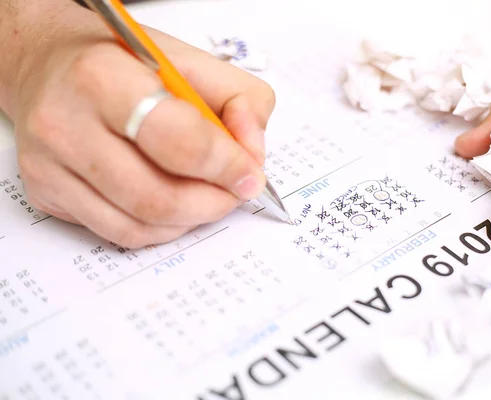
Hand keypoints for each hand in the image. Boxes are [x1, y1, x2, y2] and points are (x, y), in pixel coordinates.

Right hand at [6, 3, 274, 247]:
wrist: (46, 64)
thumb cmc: (121, 62)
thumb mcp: (190, 60)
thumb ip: (240, 99)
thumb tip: (252, 155)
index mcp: (104, 77)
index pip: (178, 141)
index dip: (225, 166)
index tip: (249, 175)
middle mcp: (66, 124)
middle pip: (157, 198)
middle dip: (212, 203)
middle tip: (233, 192)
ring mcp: (49, 166)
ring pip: (138, 225)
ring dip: (189, 220)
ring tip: (206, 196)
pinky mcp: (46, 193)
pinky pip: (117, 233)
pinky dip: (160, 228)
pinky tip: (173, 205)